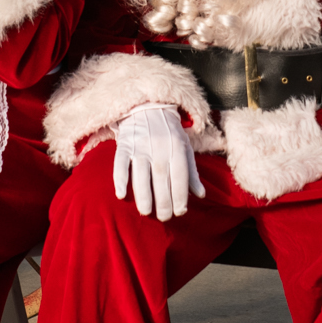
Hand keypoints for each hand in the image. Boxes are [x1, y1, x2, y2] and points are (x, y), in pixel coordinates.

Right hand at [110, 104, 202, 219]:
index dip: (180, 197)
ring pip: (141, 174)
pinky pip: (120, 163)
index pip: (180, 177)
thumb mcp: (185, 146)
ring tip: (145, 212)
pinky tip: (121, 195)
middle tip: (163, 217)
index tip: (179, 212)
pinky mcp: (124, 143)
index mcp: (177, 148)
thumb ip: (192, 171)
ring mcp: (140, 146)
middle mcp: (160, 147)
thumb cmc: (169, 130)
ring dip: (143, 195)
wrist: (148, 105)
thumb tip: (201, 195)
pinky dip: (120, 179)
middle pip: (161, 179)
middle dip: (163, 202)